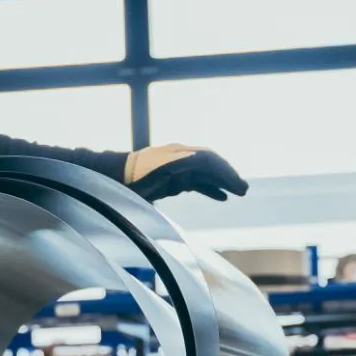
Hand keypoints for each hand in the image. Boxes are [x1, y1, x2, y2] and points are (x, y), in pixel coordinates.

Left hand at [124, 146, 248, 201]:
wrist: (111, 178)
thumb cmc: (127, 183)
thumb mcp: (149, 182)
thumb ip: (174, 173)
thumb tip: (201, 165)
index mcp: (175, 157)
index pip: (207, 160)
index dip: (224, 172)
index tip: (237, 186)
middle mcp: (178, 158)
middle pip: (210, 164)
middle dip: (227, 176)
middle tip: (244, 190)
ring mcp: (176, 167)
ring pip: (205, 173)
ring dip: (222, 182)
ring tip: (239, 193)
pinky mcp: (172, 178)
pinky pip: (196, 181)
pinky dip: (209, 188)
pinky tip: (221, 197)